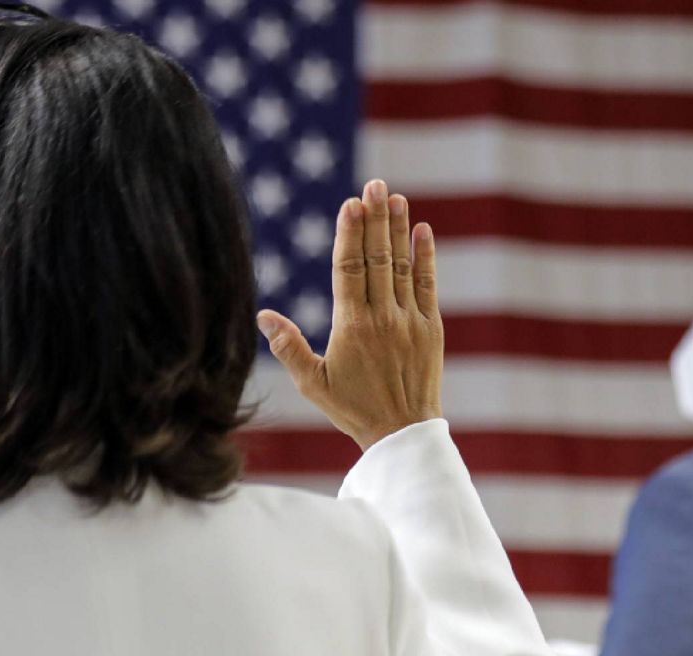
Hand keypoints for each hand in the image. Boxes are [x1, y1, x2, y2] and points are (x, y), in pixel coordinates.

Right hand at [257, 179, 443, 449]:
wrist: (403, 433)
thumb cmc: (353, 409)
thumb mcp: (313, 384)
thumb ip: (288, 347)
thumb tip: (262, 316)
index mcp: (351, 328)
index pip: (349, 270)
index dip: (350, 234)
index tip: (350, 204)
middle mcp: (382, 318)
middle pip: (377, 258)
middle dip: (375, 219)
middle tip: (374, 185)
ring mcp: (410, 321)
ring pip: (402, 266)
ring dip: (398, 230)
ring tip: (395, 198)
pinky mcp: (431, 328)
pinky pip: (427, 285)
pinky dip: (425, 257)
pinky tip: (422, 230)